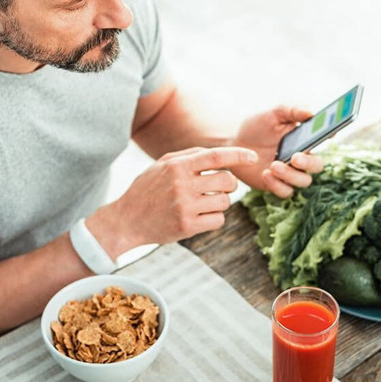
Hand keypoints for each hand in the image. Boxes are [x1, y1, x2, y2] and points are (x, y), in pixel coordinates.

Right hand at [88, 146, 257, 251]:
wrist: (126, 219)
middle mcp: (182, 185)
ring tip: (202, 203)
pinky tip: (199, 216)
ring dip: (219, 203)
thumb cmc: (147, 189)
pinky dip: (214, 218)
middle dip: (229, 185)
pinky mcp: (186, 227)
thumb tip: (219, 154)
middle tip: (219, 188)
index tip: (254, 158)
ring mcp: (184, 207)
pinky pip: (218, 220)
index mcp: (177, 166)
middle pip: (227, 181)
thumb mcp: (163, 165)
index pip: (217, 156)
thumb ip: (189, 156)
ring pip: (224, 202)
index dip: (239, 156)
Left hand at [230, 106, 324, 197]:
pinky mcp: (276, 184)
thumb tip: (311, 112)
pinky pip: (285, 191)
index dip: (329, 136)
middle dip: (309, 163)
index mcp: (303, 139)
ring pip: (303, 181)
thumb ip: (292, 110)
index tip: (329, 134)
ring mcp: (289, 173)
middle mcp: (300, 157)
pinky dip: (277, 185)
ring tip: (274, 165)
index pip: (322, 139)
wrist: (234, 141)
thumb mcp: (273, 113)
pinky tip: (265, 174)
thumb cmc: (256, 125)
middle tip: (295, 157)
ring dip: (291, 175)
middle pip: (317, 165)